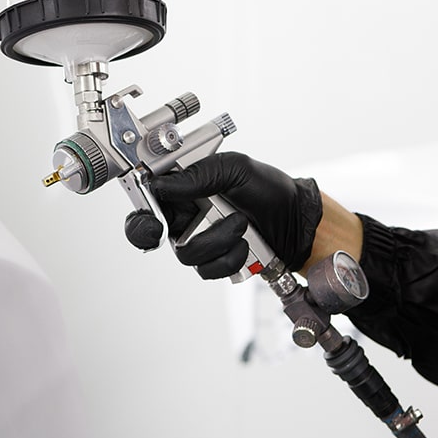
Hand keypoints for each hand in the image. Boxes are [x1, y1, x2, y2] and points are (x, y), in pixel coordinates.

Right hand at [124, 152, 322, 278]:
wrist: (296, 219)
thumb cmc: (269, 188)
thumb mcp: (236, 168)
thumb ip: (200, 175)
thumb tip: (163, 184)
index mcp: (185, 186)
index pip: (148, 199)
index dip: (141, 212)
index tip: (151, 219)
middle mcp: (187, 214)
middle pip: (153, 232)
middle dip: (159, 234)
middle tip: (169, 229)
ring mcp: (199, 238)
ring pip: (186, 253)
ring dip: (216, 241)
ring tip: (240, 225)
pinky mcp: (215, 260)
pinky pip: (208, 269)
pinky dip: (229, 258)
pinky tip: (244, 245)